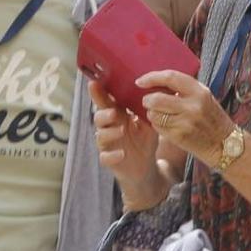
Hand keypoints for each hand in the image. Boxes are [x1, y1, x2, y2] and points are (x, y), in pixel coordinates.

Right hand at [90, 81, 162, 201]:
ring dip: (109, 132)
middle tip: (114, 112)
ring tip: (121, 130)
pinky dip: (112, 155)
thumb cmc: (144, 140)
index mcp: (117, 116)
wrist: (145, 166)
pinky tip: (121, 154)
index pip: (106, 102)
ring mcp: (107, 144)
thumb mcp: (149, 123)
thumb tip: (156, 91)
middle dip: (104, 113)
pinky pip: (105, 157)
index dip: (98, 93)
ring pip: (100, 136)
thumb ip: (148, 110)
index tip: (94, 83)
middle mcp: (109, 128)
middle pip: (98, 117)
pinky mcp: (109, 159)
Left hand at [137, 69, 234, 166]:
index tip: (140, 81)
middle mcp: (193, 106)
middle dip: (147, 99)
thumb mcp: (203, 96)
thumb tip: (156, 81)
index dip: (151, 77)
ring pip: (154, 114)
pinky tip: (165, 124)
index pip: (170, 77)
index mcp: (199, 91)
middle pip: (157, 98)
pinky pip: (158, 127)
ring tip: (159, 114)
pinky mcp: (179, 136)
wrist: (224, 143)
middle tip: (147, 100)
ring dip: (151, 113)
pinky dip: (157, 124)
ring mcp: (186, 122)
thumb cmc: (211, 116)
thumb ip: (183, 88)